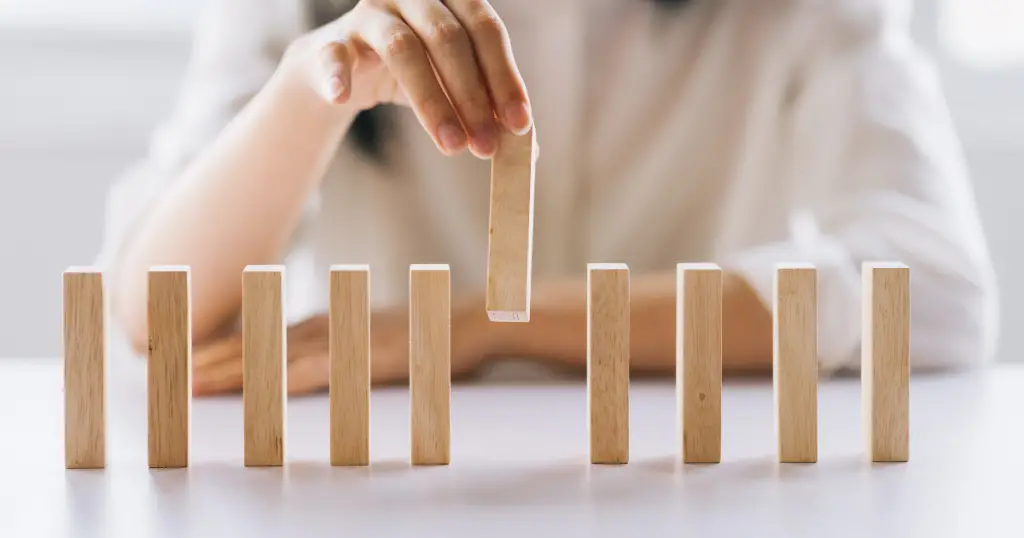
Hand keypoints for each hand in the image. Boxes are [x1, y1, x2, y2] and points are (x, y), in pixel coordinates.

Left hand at [191, 300, 492, 395]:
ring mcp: (345, 339)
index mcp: (326, 323)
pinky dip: (285, 378)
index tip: (188, 362)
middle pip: (261, 344)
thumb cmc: (424, 336)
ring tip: (195, 383)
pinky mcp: (366, 356)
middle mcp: (328, 325)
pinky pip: (319, 369)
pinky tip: (259, 389)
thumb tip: (305, 367)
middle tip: (171, 374)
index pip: (264, 337)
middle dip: (214, 361)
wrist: (467, 321)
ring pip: (279, 356)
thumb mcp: (374, 341)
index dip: (224, 351)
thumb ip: (340, 349)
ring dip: (236, 369)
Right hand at [282, 0, 532, 157]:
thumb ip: (488, 110)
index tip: (519, 125)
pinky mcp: (334, 41)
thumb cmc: (414, 76)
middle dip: (472, 97)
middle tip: (485, 147)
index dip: (505, 77)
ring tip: (451, 146)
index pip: (486, 29)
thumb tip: (529, 152)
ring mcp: (370, 13)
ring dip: (431, 102)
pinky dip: (339, 76)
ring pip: (403, 49)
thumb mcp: (454, 88)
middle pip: (448, 38)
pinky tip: (342, 98)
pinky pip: (336, 56)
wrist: (345, 76)